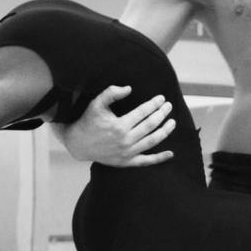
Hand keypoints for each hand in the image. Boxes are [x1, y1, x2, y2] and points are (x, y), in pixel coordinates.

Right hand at [57, 86, 174, 167]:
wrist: (78, 144)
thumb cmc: (88, 121)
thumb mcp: (96, 104)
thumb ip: (111, 93)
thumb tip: (129, 88)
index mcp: (119, 125)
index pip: (143, 112)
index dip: (154, 104)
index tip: (161, 98)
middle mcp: (125, 140)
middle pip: (150, 125)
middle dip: (162, 114)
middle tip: (169, 106)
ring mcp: (127, 153)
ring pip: (152, 141)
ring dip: (165, 131)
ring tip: (172, 122)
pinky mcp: (126, 162)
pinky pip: (146, 161)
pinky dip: (159, 158)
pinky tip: (170, 154)